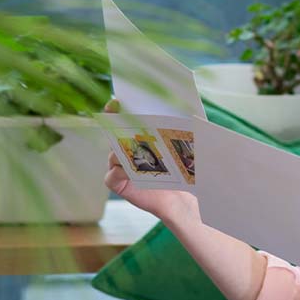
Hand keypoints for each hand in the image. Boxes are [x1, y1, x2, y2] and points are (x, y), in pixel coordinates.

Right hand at [102, 99, 197, 223]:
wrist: (179, 197)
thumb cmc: (178, 170)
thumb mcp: (178, 146)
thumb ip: (177, 127)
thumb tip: (187, 109)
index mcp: (134, 137)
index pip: (120, 120)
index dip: (115, 110)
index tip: (116, 103)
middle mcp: (122, 149)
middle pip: (114, 136)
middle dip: (118, 130)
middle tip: (124, 125)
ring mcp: (116, 166)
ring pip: (113, 155)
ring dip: (124, 153)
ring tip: (137, 153)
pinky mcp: (116, 182)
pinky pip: (111, 174)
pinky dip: (120, 172)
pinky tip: (131, 173)